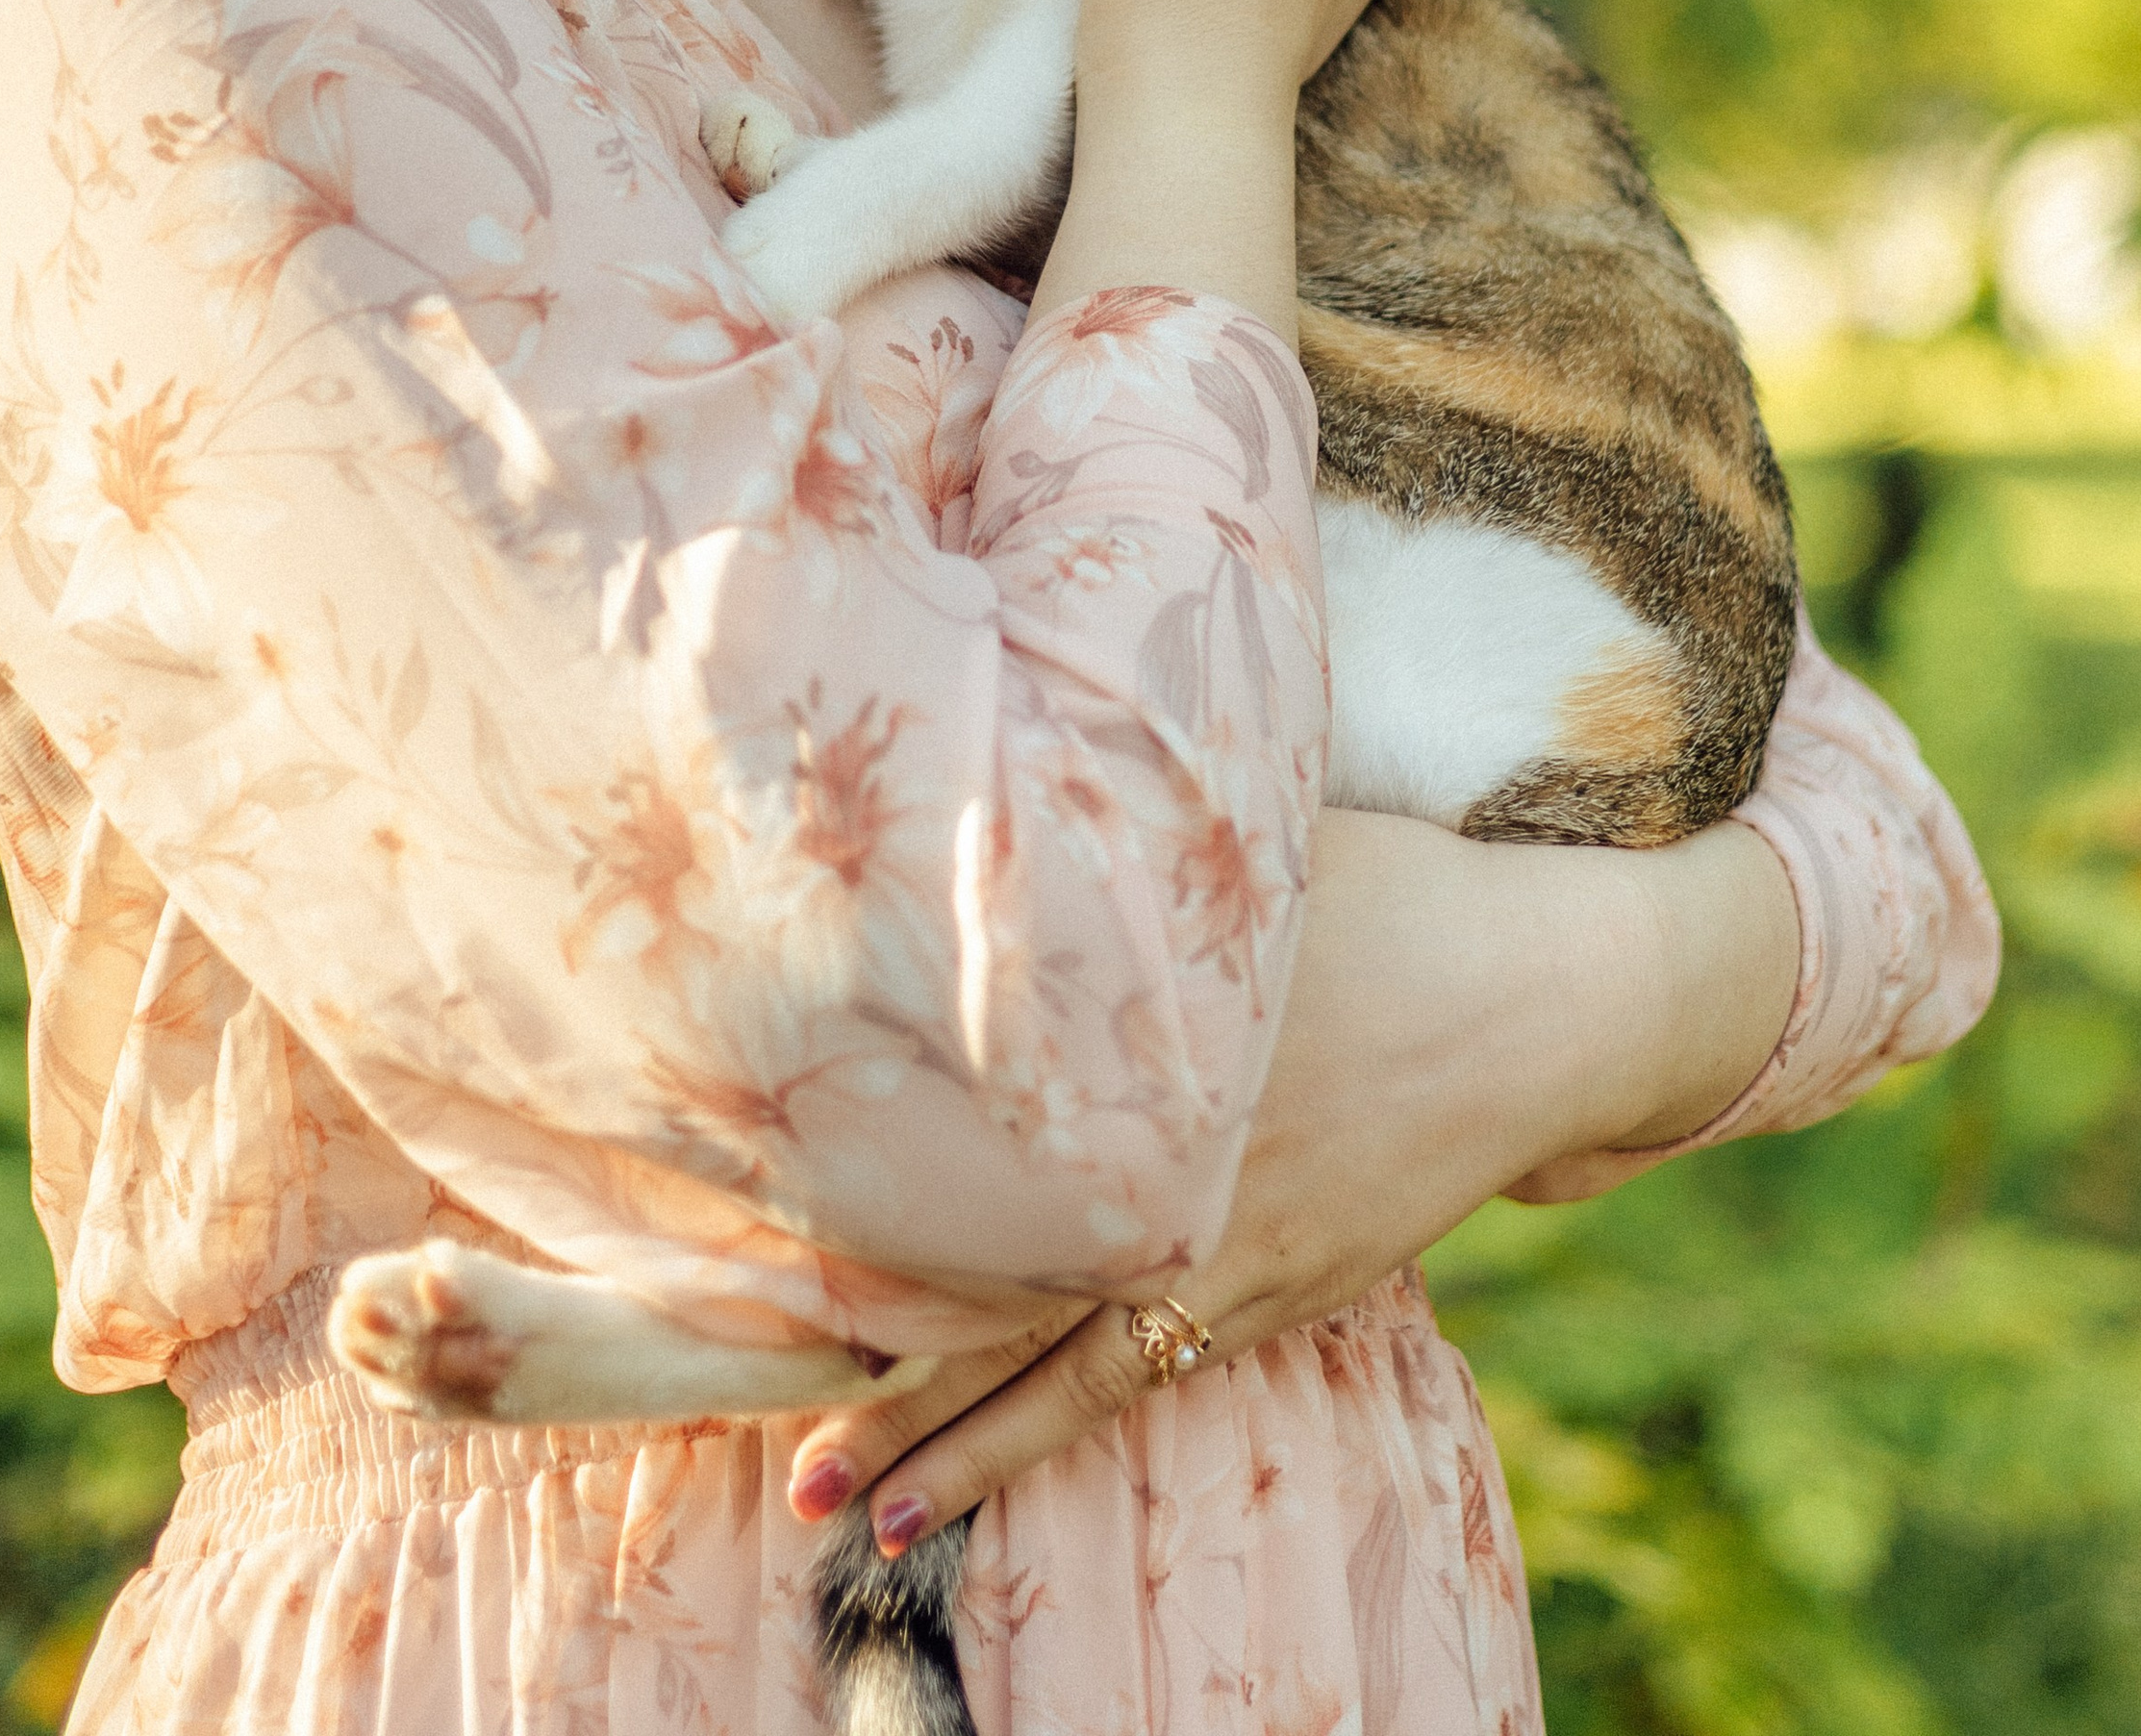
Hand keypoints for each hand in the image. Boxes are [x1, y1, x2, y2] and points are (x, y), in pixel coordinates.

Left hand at [783, 807, 1799, 1552]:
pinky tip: (970, 1495)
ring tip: (847, 1510)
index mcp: (1145, 1061)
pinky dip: (1045, 1434)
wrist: (1543, 994)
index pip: (975, 1148)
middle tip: (770, 1437)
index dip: (863, 1205)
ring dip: (950, 1440)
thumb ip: (1129, 847)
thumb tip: (1005, 795)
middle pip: (994, 1286)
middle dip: (881, 1364)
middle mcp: (1171, 1173)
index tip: (763, 1249)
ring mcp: (1224, 1249)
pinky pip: (1137, 1378)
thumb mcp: (1255, 847)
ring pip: (1056, 1366)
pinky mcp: (1272, 1290)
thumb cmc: (1397, 891)